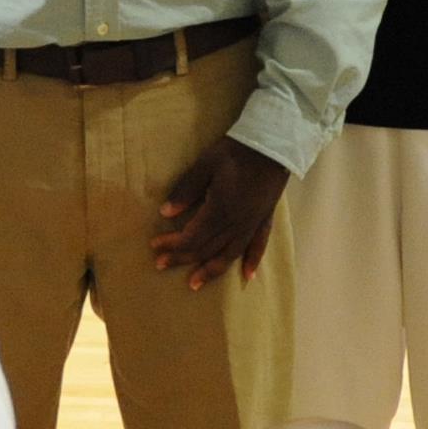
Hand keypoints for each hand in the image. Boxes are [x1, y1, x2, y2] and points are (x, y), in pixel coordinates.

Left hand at [150, 137, 288, 290]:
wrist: (273, 145)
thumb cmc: (236, 152)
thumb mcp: (205, 165)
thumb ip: (186, 190)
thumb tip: (165, 212)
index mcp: (219, 210)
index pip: (191, 237)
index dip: (172, 244)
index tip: (155, 247)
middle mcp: (236, 224)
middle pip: (206, 249)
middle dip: (182, 258)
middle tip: (161, 265)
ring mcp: (252, 224)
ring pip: (230, 255)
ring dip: (211, 270)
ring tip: (195, 283)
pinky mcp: (265, 220)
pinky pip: (259, 246)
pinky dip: (252, 261)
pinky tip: (247, 276)